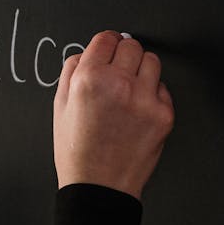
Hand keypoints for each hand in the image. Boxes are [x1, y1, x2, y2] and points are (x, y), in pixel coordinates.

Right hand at [53, 31, 174, 197]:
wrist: (99, 186)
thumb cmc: (77, 150)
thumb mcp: (59, 106)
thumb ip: (72, 70)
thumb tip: (89, 51)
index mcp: (89, 79)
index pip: (106, 38)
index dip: (105, 44)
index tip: (108, 50)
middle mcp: (118, 84)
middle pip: (131, 46)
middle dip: (123, 55)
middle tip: (117, 73)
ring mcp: (144, 100)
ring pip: (152, 61)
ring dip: (141, 70)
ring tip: (129, 90)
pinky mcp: (164, 115)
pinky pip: (163, 88)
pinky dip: (152, 94)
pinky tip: (137, 110)